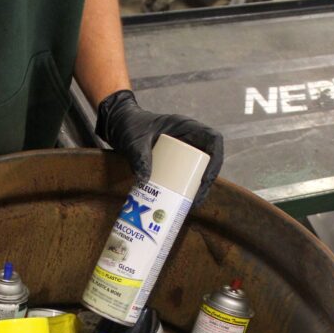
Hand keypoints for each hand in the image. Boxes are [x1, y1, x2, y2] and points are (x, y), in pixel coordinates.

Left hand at [96, 89, 223, 207]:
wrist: (119, 126)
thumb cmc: (129, 126)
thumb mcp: (134, 140)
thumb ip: (138, 155)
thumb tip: (145, 180)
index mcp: (186, 126)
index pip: (213, 140)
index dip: (215, 159)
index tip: (205, 179)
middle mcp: (189, 138)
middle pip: (210, 160)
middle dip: (207, 182)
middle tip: (196, 200)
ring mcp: (183, 150)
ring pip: (200, 170)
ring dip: (198, 189)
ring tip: (189, 206)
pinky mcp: (175, 162)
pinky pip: (186, 175)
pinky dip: (186, 189)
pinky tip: (180, 203)